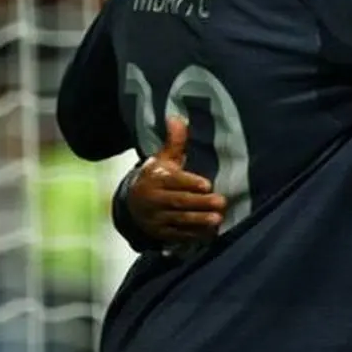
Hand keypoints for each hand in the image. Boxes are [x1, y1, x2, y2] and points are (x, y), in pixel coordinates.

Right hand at [127, 116, 226, 243]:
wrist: (130, 204)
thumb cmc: (155, 176)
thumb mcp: (162, 159)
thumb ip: (174, 142)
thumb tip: (177, 117)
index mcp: (155, 179)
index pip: (173, 181)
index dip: (190, 183)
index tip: (207, 184)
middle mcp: (153, 199)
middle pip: (178, 202)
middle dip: (200, 203)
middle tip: (221, 202)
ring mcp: (155, 218)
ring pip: (178, 220)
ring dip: (199, 221)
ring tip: (217, 219)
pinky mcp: (160, 233)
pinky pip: (177, 235)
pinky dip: (193, 234)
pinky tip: (209, 233)